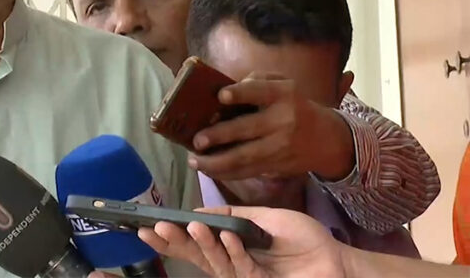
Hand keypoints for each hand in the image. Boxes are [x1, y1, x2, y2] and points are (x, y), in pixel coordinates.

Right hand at [137, 206, 344, 277]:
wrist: (336, 259)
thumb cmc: (302, 239)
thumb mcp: (264, 217)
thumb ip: (233, 214)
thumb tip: (200, 210)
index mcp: (229, 247)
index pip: (193, 244)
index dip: (170, 239)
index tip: (146, 226)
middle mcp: (232, 264)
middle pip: (196, 257)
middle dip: (175, 243)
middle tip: (156, 228)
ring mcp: (245, 276)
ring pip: (215, 263)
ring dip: (202, 244)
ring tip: (191, 226)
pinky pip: (242, 268)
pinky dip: (234, 251)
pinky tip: (227, 236)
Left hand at [190, 73, 353, 180]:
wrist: (325, 138)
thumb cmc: (293, 105)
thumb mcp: (283, 84)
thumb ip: (257, 81)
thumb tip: (226, 88)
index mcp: (283, 94)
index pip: (260, 91)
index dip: (240, 93)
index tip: (221, 95)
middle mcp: (283, 121)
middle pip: (247, 129)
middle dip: (219, 136)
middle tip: (196, 140)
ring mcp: (279, 146)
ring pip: (244, 157)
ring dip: (216, 162)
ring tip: (194, 161)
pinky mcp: (276, 166)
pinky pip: (247, 172)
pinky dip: (225, 173)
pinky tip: (208, 170)